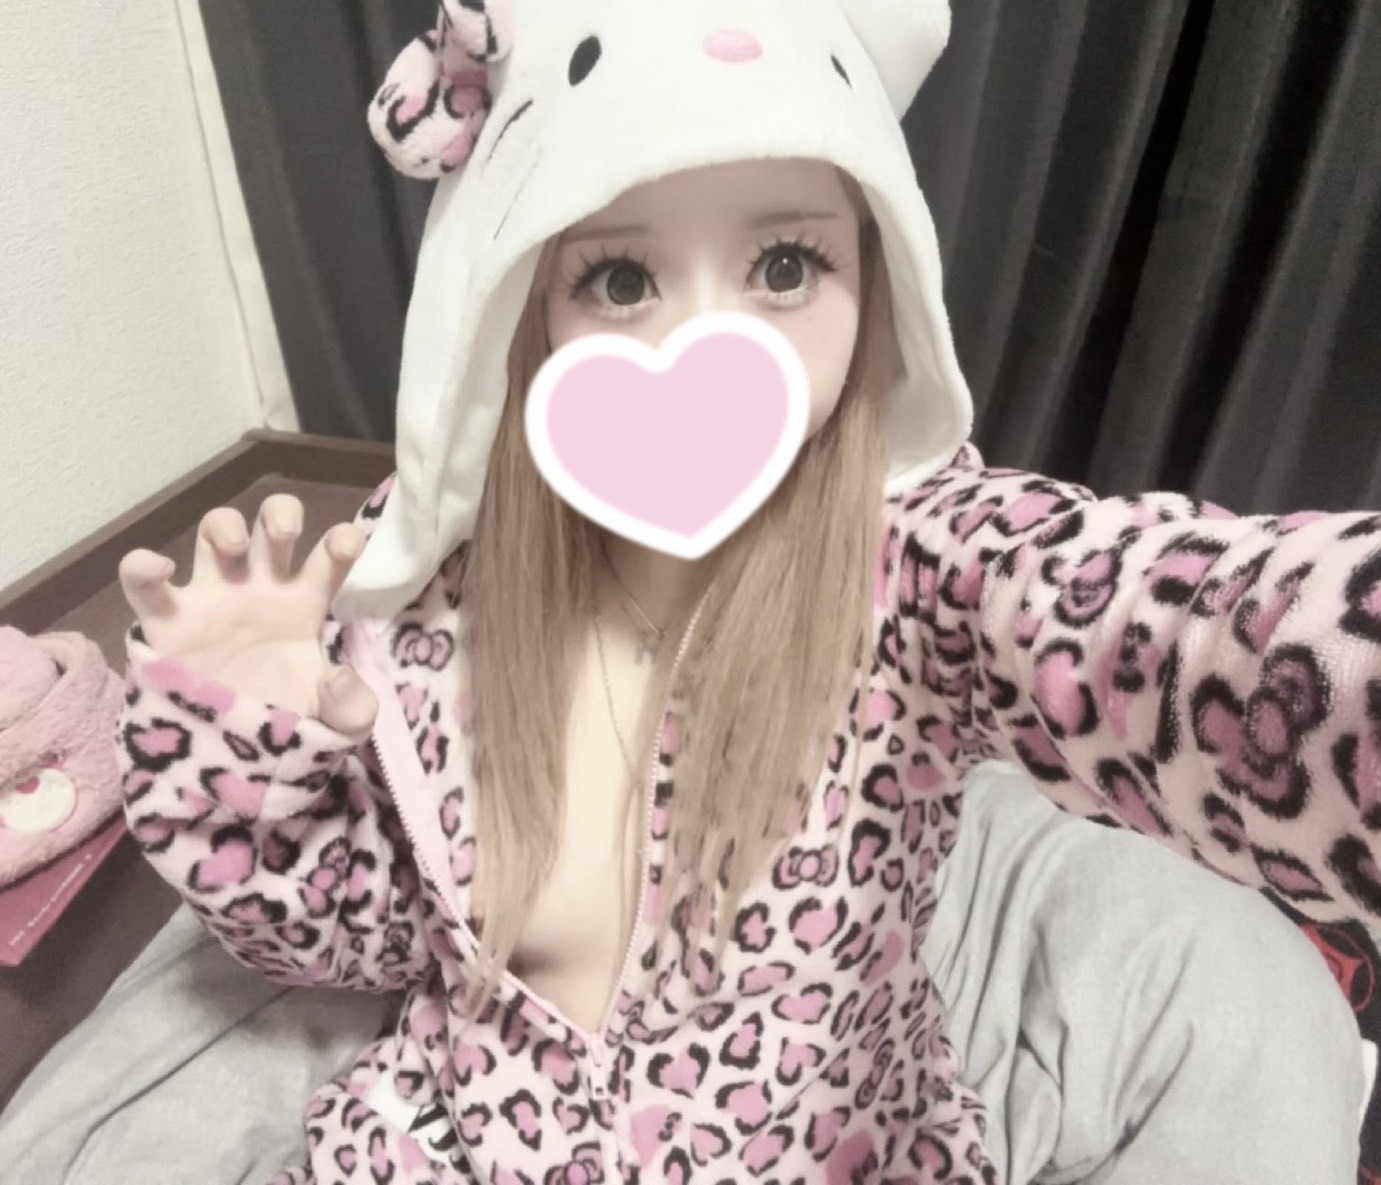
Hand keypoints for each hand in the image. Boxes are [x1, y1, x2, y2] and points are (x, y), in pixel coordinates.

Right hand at [117, 494, 377, 740]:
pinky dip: (141, 566)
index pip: (329, 558)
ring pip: (214, 532)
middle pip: (270, 526)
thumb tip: (338, 679)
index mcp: (303, 605)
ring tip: (234, 549)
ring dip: (224, 524)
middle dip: (279, 514)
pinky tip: (160, 569)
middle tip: (284, 535)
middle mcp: (260, 589)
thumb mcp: (336, 725)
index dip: (341, 540)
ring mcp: (213, 599)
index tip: (346, 544)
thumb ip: (353, 707)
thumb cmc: (286, 727)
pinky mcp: (167, 622)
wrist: (233, 762)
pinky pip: (144, 585)